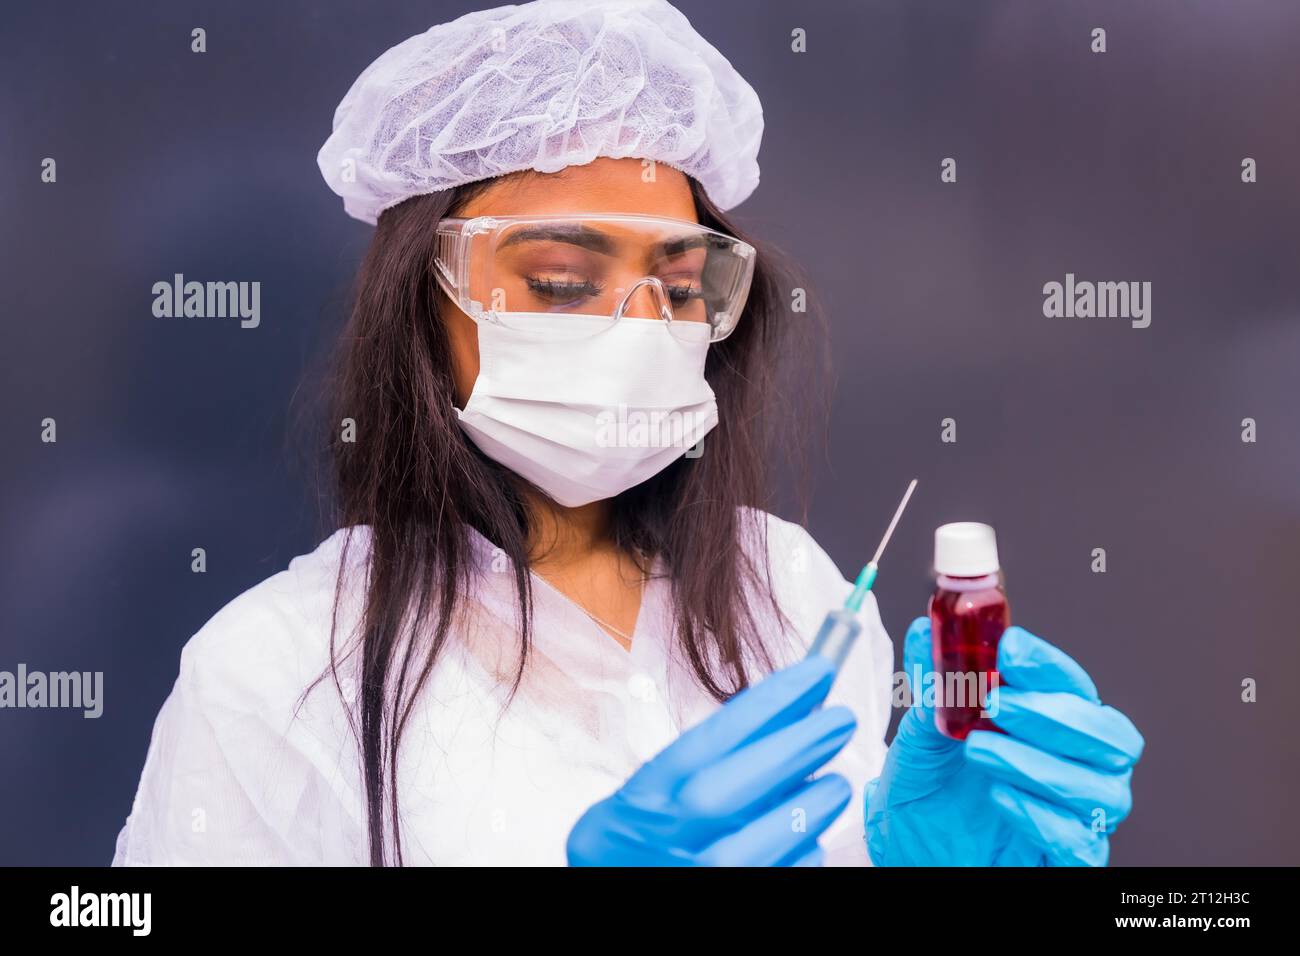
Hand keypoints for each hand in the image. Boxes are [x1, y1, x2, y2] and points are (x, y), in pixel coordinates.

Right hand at [567, 655, 856, 865]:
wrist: (619, 884)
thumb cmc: (644, 838)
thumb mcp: (652, 790)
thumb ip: (704, 762)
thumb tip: (789, 717)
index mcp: (648, 794)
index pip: (712, 738)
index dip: (771, 702)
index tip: (816, 674)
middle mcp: (670, 836)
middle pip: (741, 785)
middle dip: (798, 746)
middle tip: (842, 719)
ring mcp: (703, 874)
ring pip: (771, 839)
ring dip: (814, 804)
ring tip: (836, 783)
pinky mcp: (736, 899)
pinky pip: (787, 874)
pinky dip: (805, 852)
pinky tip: (812, 835)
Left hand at [864, 617, 1143, 865]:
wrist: (908, 844)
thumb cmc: (931, 785)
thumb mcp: (922, 730)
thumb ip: (932, 683)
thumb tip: (927, 631)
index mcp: (1056, 722)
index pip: (1074, 686)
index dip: (1048, 665)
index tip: (1010, 647)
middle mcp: (1081, 766)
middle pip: (1111, 737)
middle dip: (1055, 715)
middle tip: (998, 703)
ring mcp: (1079, 815)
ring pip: (1098, 790)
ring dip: (1036, 763)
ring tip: (977, 749)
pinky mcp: (1069, 858)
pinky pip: (1079, 842)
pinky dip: (1040, 816)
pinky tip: (999, 795)